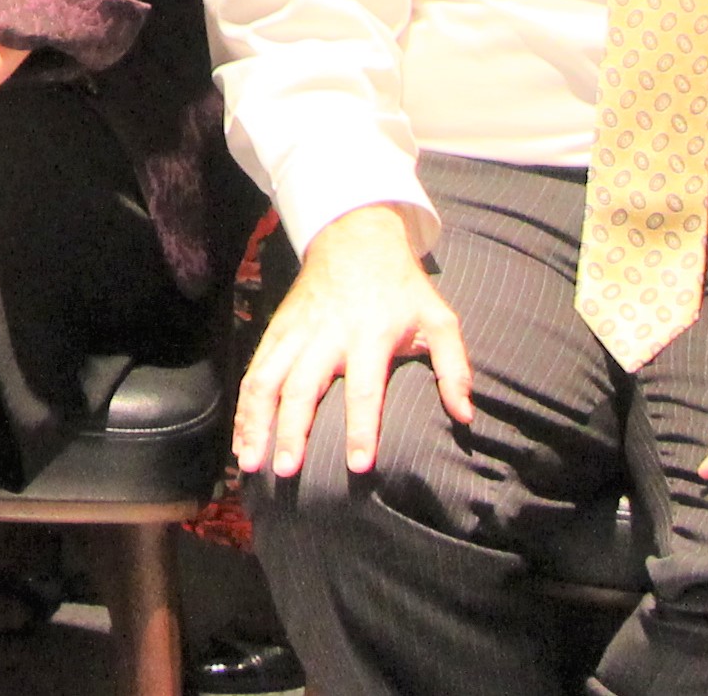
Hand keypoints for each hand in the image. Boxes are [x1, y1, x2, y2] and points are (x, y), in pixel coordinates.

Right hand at [234, 204, 469, 480]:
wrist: (354, 234)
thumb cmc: (402, 286)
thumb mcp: (438, 318)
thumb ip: (455, 368)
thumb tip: (466, 417)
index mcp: (370, 335)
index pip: (365, 390)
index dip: (362, 429)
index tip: (358, 467)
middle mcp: (327, 335)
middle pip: (303, 388)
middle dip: (292, 432)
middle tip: (286, 473)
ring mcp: (296, 331)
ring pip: (266, 380)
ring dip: (255, 422)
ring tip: (250, 463)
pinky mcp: (276, 329)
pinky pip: (254, 371)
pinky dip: (243, 408)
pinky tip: (240, 440)